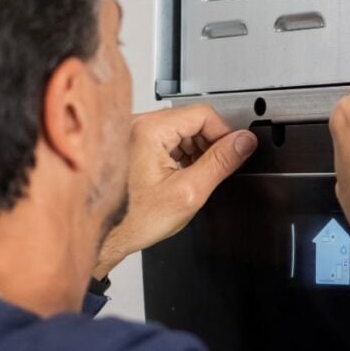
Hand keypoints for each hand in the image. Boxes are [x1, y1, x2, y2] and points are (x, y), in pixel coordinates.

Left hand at [93, 105, 257, 276]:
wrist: (105, 236)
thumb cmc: (133, 219)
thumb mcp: (189, 192)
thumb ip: (221, 163)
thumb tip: (244, 142)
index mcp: (149, 129)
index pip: (204, 114)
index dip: (224, 135)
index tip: (233, 153)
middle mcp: (137, 124)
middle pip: (192, 120)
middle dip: (209, 145)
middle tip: (214, 171)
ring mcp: (132, 133)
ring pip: (180, 130)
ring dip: (195, 151)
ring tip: (193, 178)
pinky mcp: (131, 143)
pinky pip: (165, 139)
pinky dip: (179, 155)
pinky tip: (179, 176)